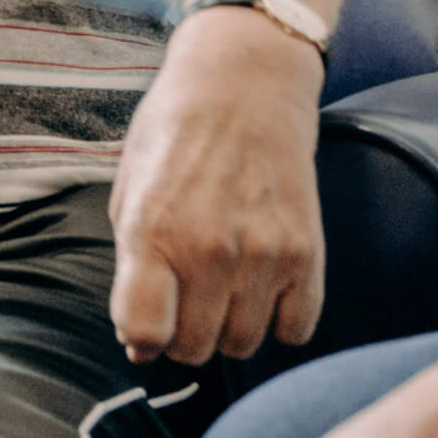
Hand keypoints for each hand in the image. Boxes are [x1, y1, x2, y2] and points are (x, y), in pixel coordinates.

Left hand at [110, 6, 325, 363]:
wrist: (244, 89)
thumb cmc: (174, 138)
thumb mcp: (129, 193)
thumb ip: (131, 268)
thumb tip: (139, 345)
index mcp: (152, 232)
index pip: (145, 332)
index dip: (142, 338)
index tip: (146, 324)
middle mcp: (209, 251)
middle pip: (196, 349)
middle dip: (183, 337)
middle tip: (184, 303)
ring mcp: (263, 256)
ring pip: (244, 345)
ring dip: (229, 329)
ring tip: (221, 288)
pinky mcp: (308, 254)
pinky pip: (296, 330)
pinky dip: (278, 320)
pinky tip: (262, 286)